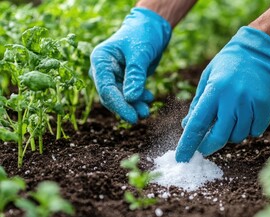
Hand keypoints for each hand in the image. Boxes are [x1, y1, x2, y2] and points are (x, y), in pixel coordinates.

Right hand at [90, 7, 171, 123]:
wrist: (152, 29)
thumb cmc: (143, 35)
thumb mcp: (140, 54)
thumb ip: (135, 76)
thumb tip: (130, 99)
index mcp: (100, 59)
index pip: (106, 87)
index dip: (118, 104)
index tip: (132, 117)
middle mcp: (103, 69)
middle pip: (111, 95)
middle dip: (126, 107)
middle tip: (142, 116)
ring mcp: (113, 76)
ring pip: (120, 97)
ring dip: (133, 105)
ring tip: (147, 111)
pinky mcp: (123, 80)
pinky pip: (129, 95)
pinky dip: (138, 99)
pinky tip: (148, 98)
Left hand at [175, 26, 269, 161]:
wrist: (260, 51)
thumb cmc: (228, 64)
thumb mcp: (207, 78)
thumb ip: (197, 103)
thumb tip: (187, 126)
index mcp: (214, 90)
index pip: (197, 124)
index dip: (188, 144)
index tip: (182, 158)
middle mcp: (232, 99)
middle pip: (218, 137)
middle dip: (208, 146)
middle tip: (204, 147)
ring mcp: (250, 104)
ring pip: (237, 136)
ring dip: (230, 135)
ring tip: (229, 119)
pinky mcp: (266, 107)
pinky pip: (254, 131)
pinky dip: (248, 129)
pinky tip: (245, 116)